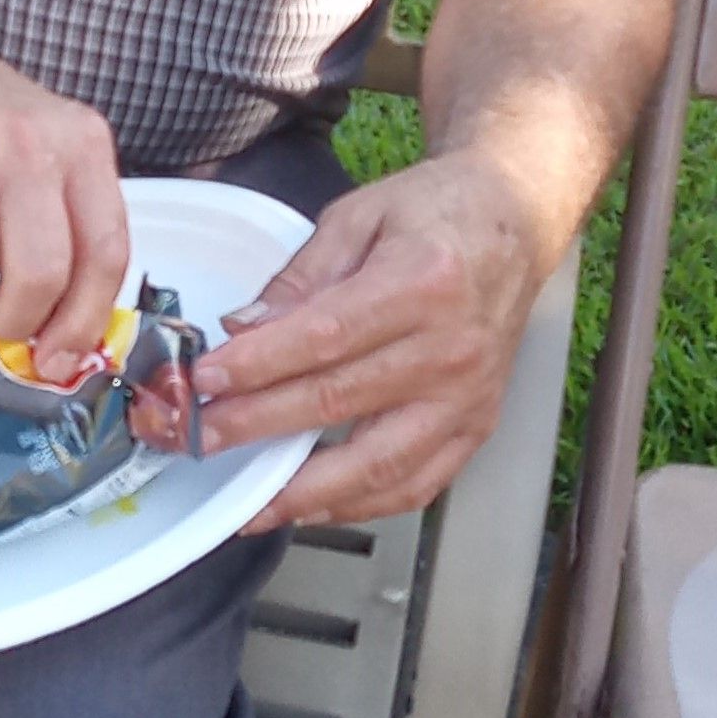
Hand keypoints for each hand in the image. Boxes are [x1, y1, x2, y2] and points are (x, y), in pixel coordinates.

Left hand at [160, 153, 545, 529]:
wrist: (513, 222)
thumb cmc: (435, 211)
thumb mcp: (359, 215)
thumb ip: (302, 275)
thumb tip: (244, 326)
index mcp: (421, 282)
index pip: (324, 337)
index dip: (258, 365)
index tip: (208, 380)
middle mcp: (450, 348)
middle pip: (340, 400)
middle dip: (260, 424)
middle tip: (203, 435)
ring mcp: (468, 397)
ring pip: (379, 463)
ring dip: (306, 490)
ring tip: (250, 500)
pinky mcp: (477, 426)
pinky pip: (416, 483)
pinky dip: (361, 504)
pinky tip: (314, 506)